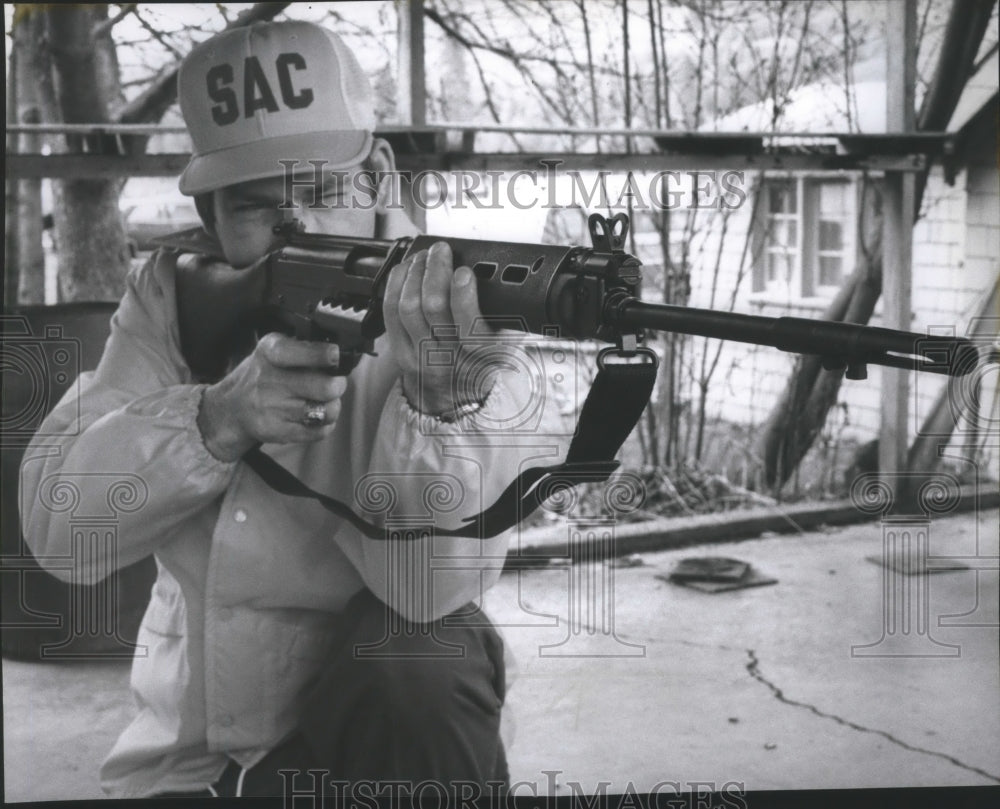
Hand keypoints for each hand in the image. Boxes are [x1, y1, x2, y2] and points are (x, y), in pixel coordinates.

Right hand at [197, 333, 345, 461]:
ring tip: (325, 401)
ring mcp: (272, 409)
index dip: (323, 354)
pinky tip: (316, 417)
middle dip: (338, 385)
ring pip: (326, 411)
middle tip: (337, 383)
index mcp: (270, 352)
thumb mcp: (273, 351)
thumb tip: (340, 354)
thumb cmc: (263, 376)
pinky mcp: (277, 432)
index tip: (335, 355)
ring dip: (333, 406)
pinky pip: (319, 432)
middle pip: (325, 387)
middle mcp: (269, 380)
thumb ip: (304, 348)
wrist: (230, 409)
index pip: (301, 352)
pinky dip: (325, 425)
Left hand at [382, 242, 507, 416]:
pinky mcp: (400, 352)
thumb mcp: (505, 339)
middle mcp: (449, 358)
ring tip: (424, 257)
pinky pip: (390, 312)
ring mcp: (420, 357)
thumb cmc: (482, 358)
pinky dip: (396, 284)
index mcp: (481, 354)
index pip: (469, 326)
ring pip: (408, 307)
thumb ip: (504, 312)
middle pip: (432, 307)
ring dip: (415, 273)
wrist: (456, 392)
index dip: (463, 294)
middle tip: (441, 251)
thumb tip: (496, 272)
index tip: (465, 272)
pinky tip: (406, 270)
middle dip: (435, 270)